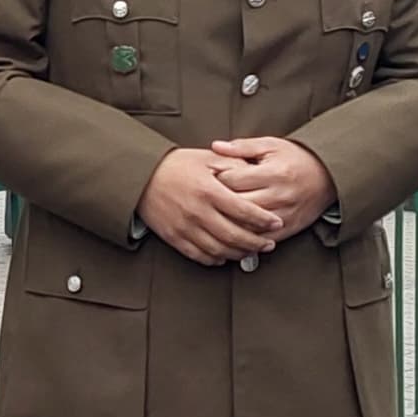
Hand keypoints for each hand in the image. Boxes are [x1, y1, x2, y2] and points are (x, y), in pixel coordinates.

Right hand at [137, 145, 289, 265]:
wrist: (141, 177)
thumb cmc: (176, 165)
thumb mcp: (206, 157)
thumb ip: (233, 164)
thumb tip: (256, 172)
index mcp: (208, 190)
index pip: (245, 211)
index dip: (264, 220)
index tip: (277, 224)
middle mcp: (198, 212)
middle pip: (235, 236)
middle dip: (257, 242)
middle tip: (270, 244)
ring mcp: (185, 228)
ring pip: (220, 250)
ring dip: (240, 253)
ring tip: (252, 250)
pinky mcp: (175, 238)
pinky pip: (201, 256)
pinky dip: (217, 259)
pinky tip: (227, 255)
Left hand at [209, 132, 335, 233]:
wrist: (327, 175)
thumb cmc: (295, 158)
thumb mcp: (270, 145)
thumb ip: (242, 147)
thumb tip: (215, 146)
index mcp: (273, 172)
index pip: (233, 180)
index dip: (216, 179)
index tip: (207, 179)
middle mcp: (279, 195)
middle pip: (238, 205)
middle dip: (218, 203)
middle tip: (205, 201)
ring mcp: (284, 214)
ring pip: (248, 226)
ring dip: (229, 224)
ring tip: (214, 219)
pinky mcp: (289, 227)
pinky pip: (262, 239)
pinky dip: (247, 239)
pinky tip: (233, 235)